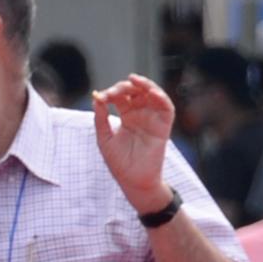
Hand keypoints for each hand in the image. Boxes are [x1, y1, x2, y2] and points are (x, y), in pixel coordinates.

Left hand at [90, 75, 183, 211]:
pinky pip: (166, 107)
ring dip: (145, 84)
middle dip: (125, 87)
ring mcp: (152, 119)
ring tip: (135, 80)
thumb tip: (96, 98)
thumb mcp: (104, 138)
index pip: (120, 96)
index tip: (101, 98)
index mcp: (127, 116)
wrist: (133, 181)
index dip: (111, 93)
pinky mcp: (163, 126)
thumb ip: (100, 119)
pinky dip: (161, 97)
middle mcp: (140, 114)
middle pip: (136, 91)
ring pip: (152, 94)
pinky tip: (151, 92)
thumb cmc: (119, 163)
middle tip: (114, 91)